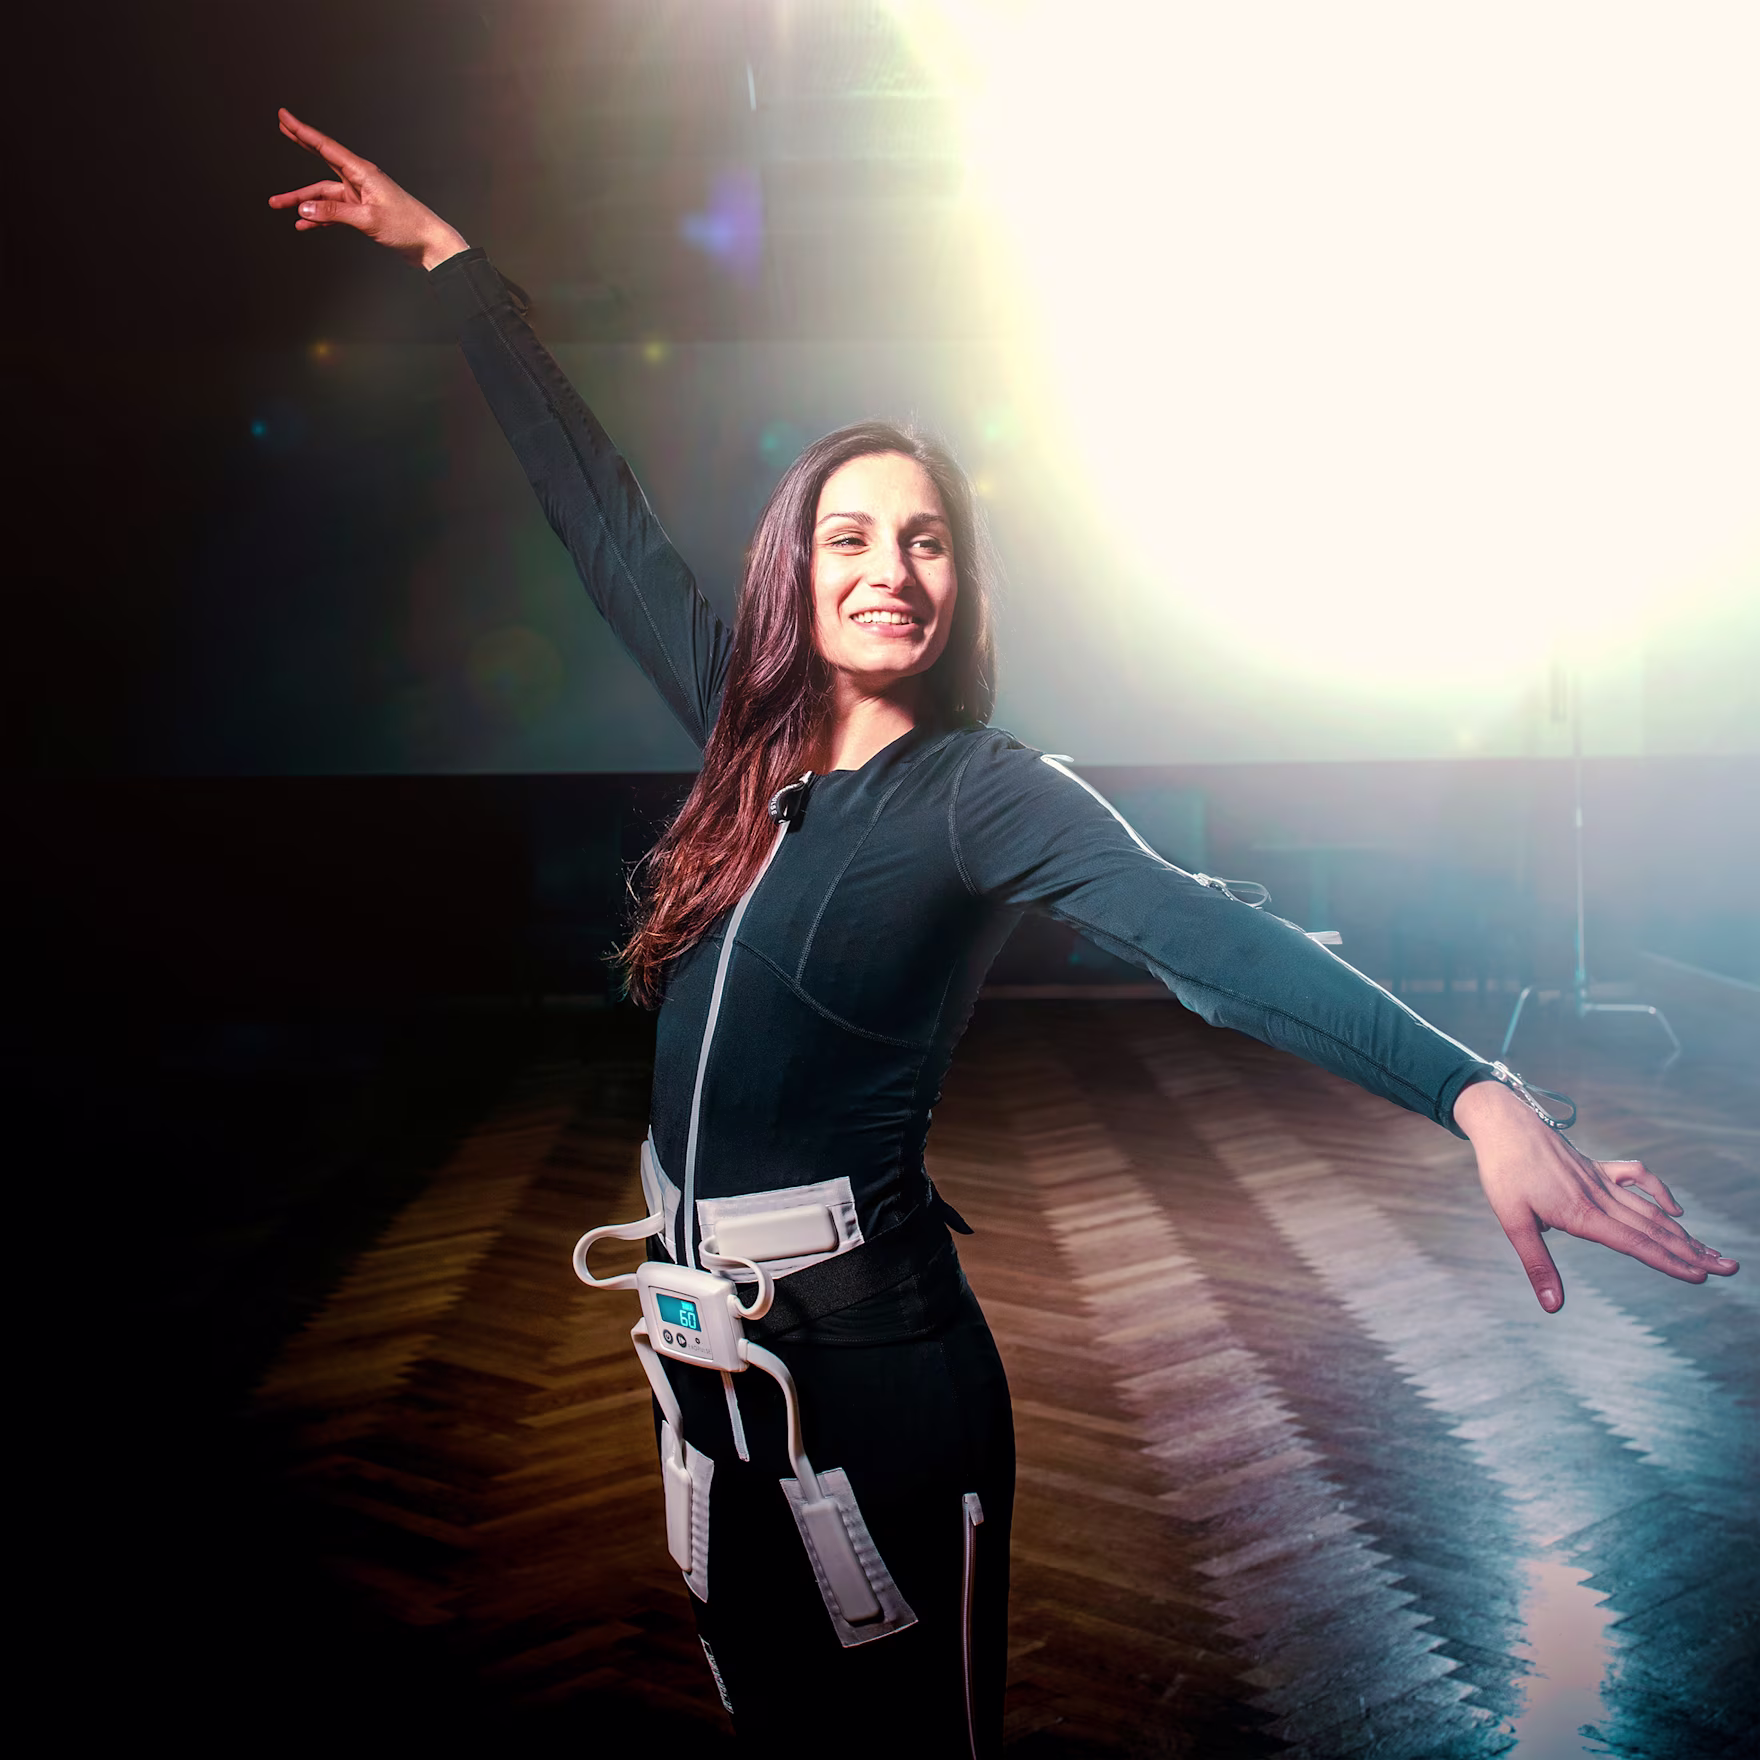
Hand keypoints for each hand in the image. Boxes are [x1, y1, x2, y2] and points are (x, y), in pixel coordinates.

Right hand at [268, 109, 468, 270]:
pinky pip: (335, 212)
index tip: (284, 116)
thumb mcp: (368, 220)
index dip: (302, 132)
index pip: (325, 147)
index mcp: (362, 172)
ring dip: (302, 201)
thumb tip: (304, 210)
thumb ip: (335, 214)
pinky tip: (304, 224)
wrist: (430, 245)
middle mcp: (360, 180)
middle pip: (322, 160)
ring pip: (324, 194)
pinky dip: (320, 218)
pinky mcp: (364, 212)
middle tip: (280, 127)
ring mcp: (361, 196)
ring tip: (277, 204)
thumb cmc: (407, 227)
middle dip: (301, 144)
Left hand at [1455, 1077, 1737, 1310]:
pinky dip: (1658, 1191)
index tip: (1700, 1277)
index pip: (1635, 1243)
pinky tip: (1675, 1210)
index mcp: (1582, 1214)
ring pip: (1650, 1209)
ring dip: (1683, 1232)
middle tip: (1728, 1269)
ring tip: (1713, 1250)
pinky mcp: (1595, 1167)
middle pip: (1653, 1229)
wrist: (1502, 1122)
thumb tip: (1553, 1307)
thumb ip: (1537, 1264)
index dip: (1668, 1262)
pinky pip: (1636, 1176)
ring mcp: (1600, 1180)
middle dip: (1692, 1251)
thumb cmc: (1503, 1172)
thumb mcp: (1512, 1221)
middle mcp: (1599, 1197)